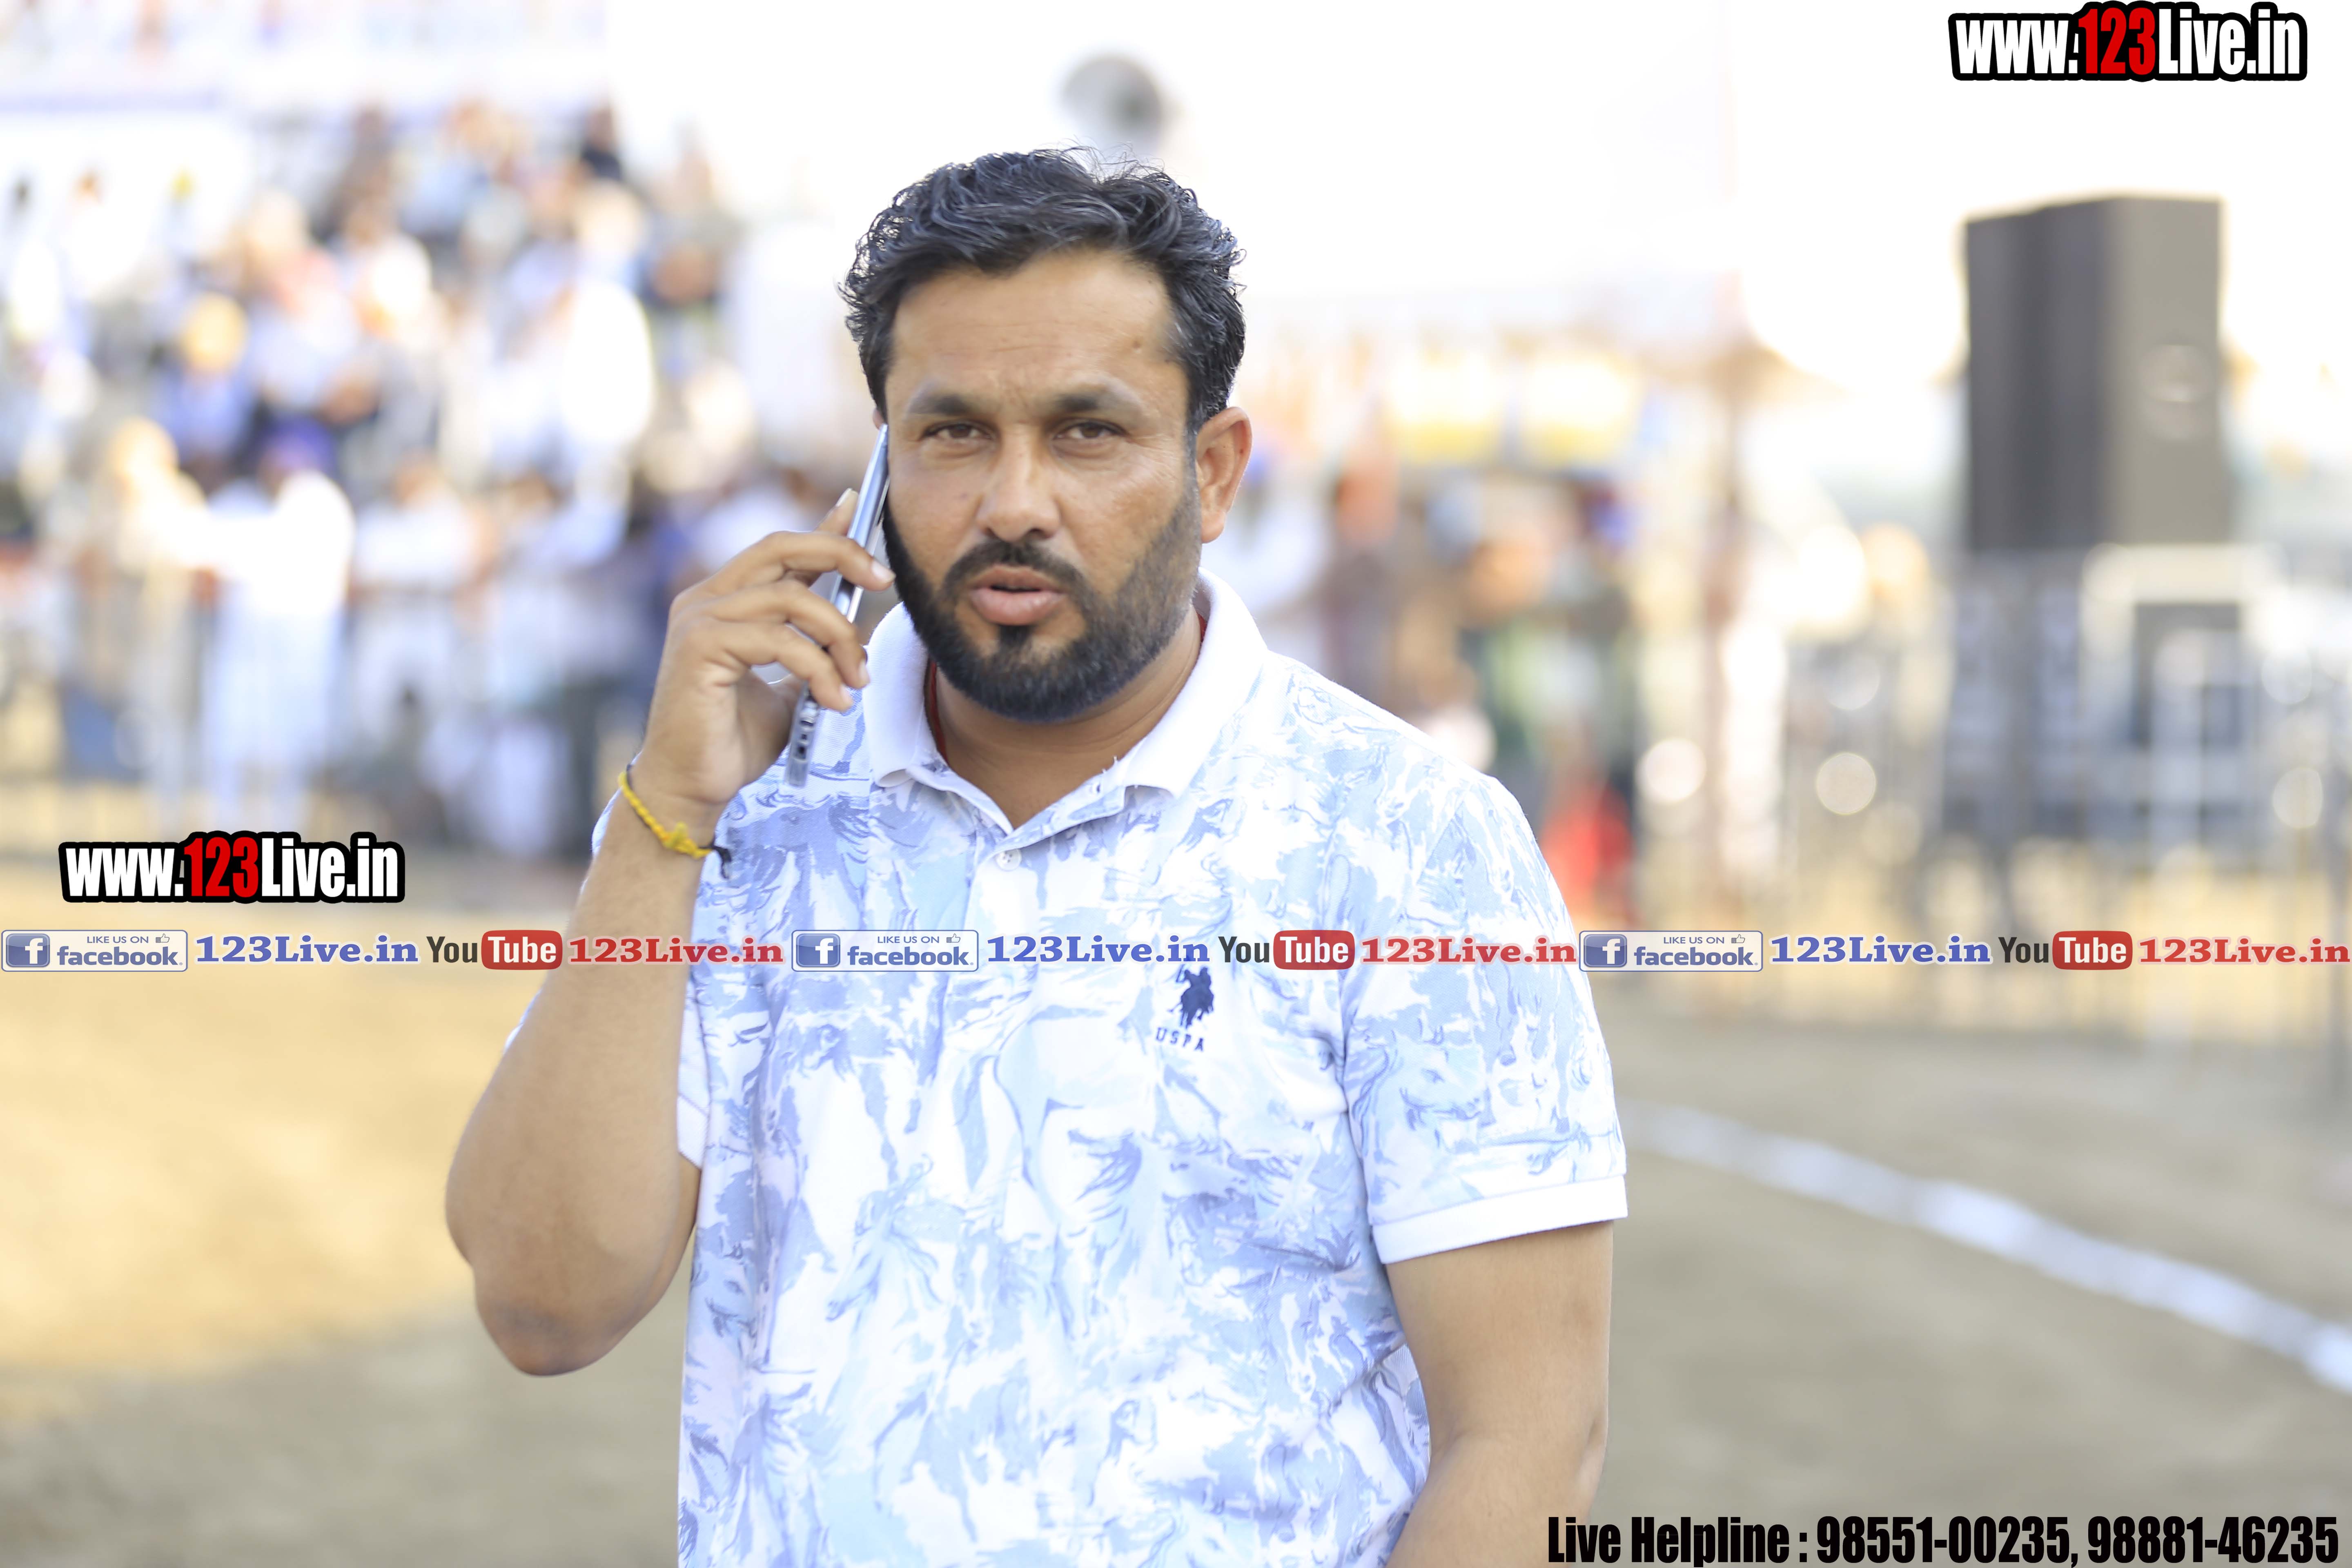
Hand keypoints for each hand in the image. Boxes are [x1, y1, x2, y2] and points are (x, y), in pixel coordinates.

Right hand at [631, 489, 894, 831]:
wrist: (692, 785)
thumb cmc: (734, 737)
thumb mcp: (787, 683)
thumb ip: (808, 647)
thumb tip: (854, 622)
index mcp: (724, 600)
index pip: (779, 548)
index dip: (823, 526)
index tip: (859, 507)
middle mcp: (705, 599)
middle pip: (782, 547)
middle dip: (842, 554)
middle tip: (883, 581)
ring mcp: (698, 619)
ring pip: (792, 599)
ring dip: (839, 637)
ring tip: (856, 682)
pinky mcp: (698, 647)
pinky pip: (779, 641)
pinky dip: (818, 669)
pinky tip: (833, 701)